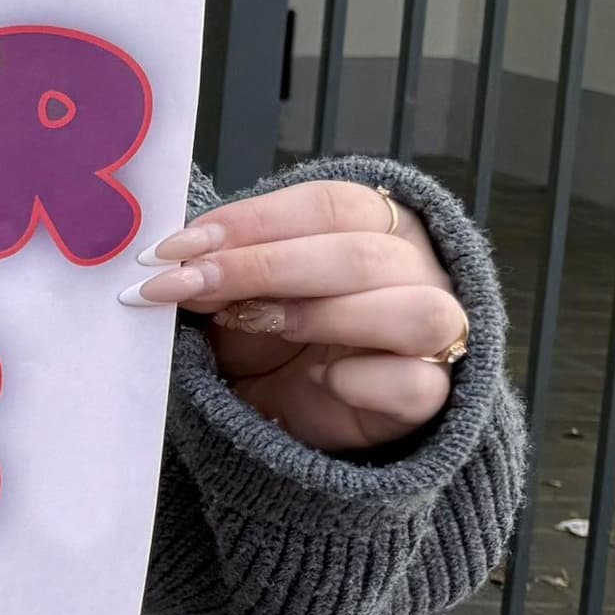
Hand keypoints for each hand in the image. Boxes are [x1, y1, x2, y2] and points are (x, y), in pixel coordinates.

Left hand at [127, 177, 470, 453]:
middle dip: (262, 267)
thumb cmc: (272, 335)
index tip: (178, 247)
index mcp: (379, 227)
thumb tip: (177, 260)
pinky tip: (319, 379)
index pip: (330, 204)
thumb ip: (220, 268)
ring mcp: (436, 334)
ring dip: (322, 314)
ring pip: (415, 310)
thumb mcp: (238, 292)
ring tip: (258, 324)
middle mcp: (420, 272)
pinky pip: (417, 381)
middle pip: (361, 253)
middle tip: (189, 285)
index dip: (252, 221)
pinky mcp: (431, 394)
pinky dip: (361, 379)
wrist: (291, 411)